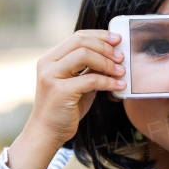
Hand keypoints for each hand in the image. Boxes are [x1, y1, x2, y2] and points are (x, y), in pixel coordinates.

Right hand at [6, 31, 126, 168]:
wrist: (47, 132)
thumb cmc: (64, 108)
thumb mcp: (78, 83)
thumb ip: (90, 69)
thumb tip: (113, 56)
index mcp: (50, 58)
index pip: (77, 37)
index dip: (100, 36)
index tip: (117, 39)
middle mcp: (48, 63)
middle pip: (80, 42)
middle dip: (105, 47)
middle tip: (121, 56)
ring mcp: (51, 76)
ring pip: (84, 55)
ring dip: (107, 62)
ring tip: (121, 71)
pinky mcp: (59, 91)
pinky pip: (90, 79)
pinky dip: (108, 81)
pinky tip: (118, 85)